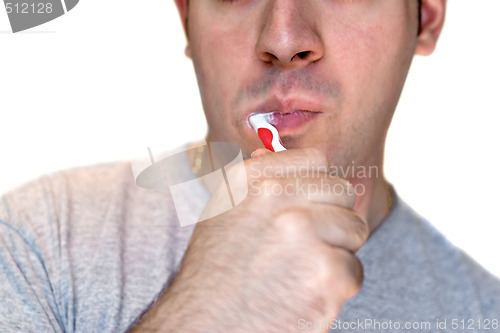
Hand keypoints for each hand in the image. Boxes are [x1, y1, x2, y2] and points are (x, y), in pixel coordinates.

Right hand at [162, 148, 368, 332]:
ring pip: (354, 228)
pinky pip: (354, 269)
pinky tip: (303, 295)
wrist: (207, 328)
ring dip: (335, 252)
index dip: (316, 187)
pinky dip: (335, 288)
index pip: (315, 159)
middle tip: (303, 249)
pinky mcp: (327, 272)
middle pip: (343, 191)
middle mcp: (276, 196)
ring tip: (300, 272)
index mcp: (251, 177)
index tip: (305, 209)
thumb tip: (269, 149)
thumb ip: (253, 180)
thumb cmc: (215, 274)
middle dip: (331, 220)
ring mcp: (303, 231)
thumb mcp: (223, 213)